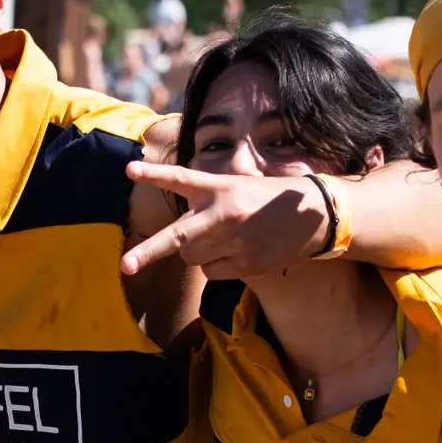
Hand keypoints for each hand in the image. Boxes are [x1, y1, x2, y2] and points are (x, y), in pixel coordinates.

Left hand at [121, 161, 334, 277]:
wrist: (316, 216)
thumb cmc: (270, 199)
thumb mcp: (240, 185)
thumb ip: (209, 200)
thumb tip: (182, 234)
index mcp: (221, 187)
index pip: (181, 179)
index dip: (154, 175)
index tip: (129, 170)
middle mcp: (223, 214)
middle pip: (176, 236)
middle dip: (148, 252)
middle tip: (126, 265)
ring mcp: (234, 241)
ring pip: (192, 258)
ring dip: (197, 253)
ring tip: (222, 240)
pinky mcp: (245, 263)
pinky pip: (212, 272)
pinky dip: (216, 267)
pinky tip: (237, 254)